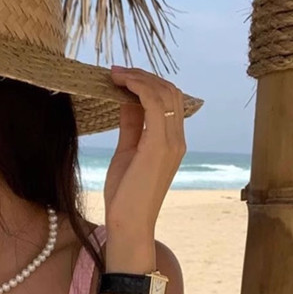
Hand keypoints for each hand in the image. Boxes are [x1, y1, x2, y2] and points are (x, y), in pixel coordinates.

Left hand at [103, 66, 186, 234]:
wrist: (128, 223)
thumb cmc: (125, 193)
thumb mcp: (126, 150)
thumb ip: (131, 125)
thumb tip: (126, 99)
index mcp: (171, 140)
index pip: (167, 99)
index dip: (146, 82)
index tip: (120, 75)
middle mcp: (177, 139)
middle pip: (169, 91)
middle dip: (143, 75)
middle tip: (116, 70)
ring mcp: (172, 142)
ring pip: (164, 93)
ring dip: (139, 78)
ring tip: (115, 74)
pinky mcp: (159, 146)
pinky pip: (155, 105)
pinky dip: (138, 88)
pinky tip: (121, 84)